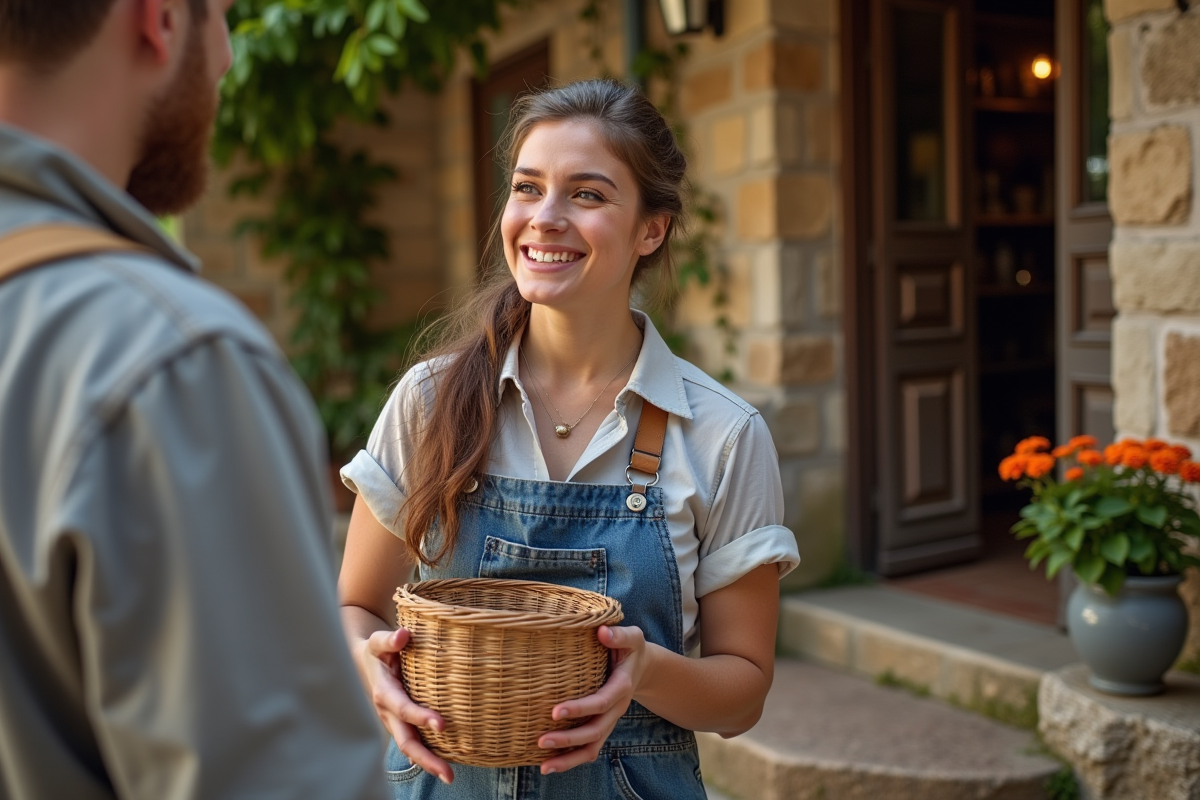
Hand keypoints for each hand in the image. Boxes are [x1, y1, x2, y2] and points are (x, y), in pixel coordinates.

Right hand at [356, 628, 453, 783]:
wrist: (365, 662)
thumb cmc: (378, 651)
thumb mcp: (378, 642)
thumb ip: (389, 640)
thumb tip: (403, 635)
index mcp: (384, 693)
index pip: (403, 709)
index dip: (420, 717)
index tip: (441, 724)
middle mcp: (388, 713)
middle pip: (406, 742)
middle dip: (426, 759)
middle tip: (448, 773)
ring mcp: (394, 722)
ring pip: (410, 748)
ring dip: (429, 763)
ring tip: (449, 775)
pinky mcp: (402, 724)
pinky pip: (414, 743)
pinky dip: (428, 754)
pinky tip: (447, 762)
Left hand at [536, 625, 652, 774]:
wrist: (642, 667)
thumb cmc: (630, 648)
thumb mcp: (632, 637)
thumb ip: (619, 635)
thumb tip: (601, 632)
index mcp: (622, 687)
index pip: (601, 702)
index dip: (580, 709)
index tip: (555, 712)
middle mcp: (617, 709)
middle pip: (594, 732)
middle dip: (569, 740)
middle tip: (542, 741)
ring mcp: (609, 721)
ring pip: (592, 747)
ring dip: (569, 759)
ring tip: (544, 766)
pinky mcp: (601, 727)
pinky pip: (588, 749)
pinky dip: (570, 760)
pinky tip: (548, 764)